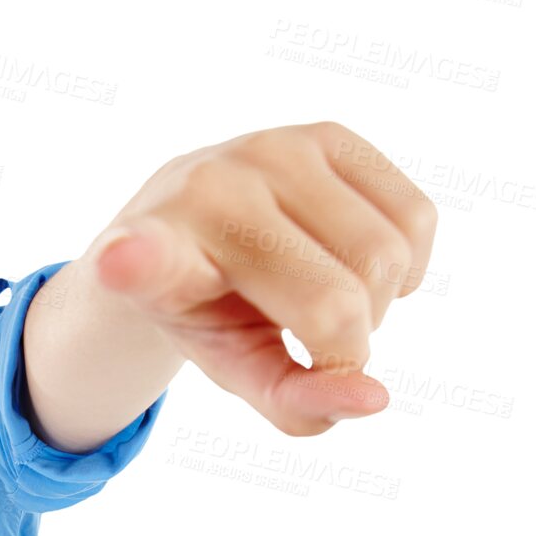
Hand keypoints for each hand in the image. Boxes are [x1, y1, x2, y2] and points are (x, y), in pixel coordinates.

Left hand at [88, 122, 437, 435]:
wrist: (197, 224)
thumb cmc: (209, 310)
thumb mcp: (235, 369)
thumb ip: (295, 402)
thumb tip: (375, 398)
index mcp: (157, 257)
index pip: (145, 257)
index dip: (138, 260)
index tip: (120, 261)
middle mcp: (210, 189)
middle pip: (338, 301)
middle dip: (349, 347)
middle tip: (312, 340)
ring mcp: (271, 148)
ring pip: (387, 256)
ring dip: (379, 305)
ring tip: (326, 299)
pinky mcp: (327, 133)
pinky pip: (415, 217)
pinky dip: (407, 265)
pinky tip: (358, 266)